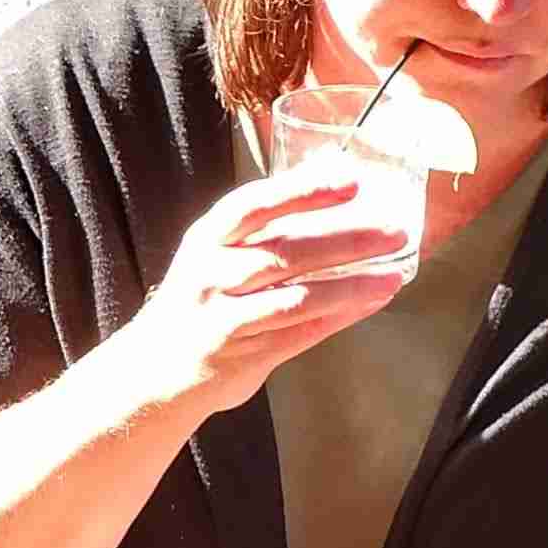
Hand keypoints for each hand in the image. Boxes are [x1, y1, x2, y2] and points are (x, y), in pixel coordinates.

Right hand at [114, 166, 419, 421]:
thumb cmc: (198, 302)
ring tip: (394, 274)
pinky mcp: (241, 355)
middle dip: (344, 240)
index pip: (255, 205)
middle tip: (394, 230)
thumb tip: (336, 177)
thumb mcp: (217, 254)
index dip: (303, 190)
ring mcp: (223, 317)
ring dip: (350, 286)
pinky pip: (299, 333)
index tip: (351, 180)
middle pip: (284, 251)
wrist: (153, 370)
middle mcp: (211, 274)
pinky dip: (339, 317)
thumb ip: (269, 227)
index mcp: (207, 238)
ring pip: (296, 298)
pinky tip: (370, 303)